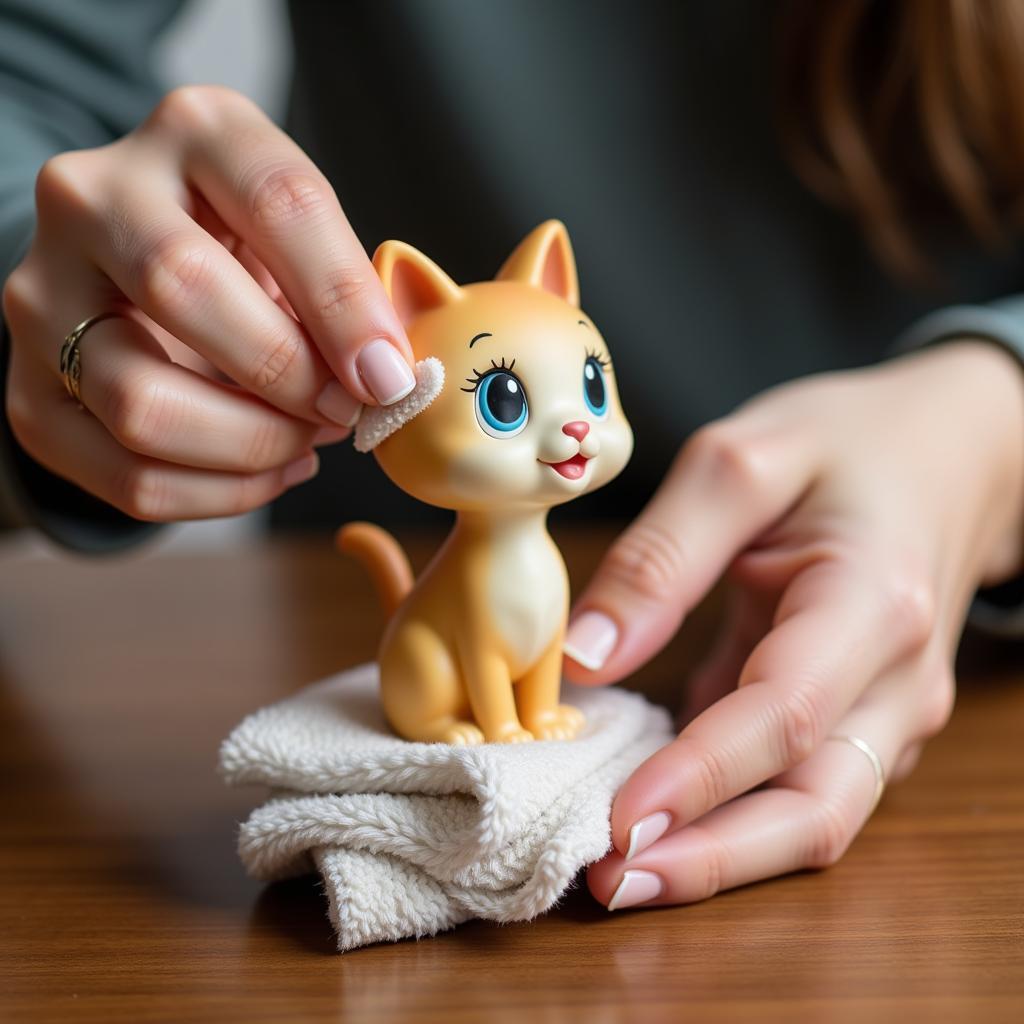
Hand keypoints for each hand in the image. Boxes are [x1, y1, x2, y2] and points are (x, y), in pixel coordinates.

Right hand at [1, 86, 415, 520]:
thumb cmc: (247, 257)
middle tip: (345, 411)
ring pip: (141, 400)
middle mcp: (94, 197)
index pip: (278, 201)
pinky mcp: (29, 390)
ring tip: (305, 441)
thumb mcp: (303, 243)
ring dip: (252, 445)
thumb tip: (386, 380)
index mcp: (193, 133)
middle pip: (184, 287)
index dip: (344, 301)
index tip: (389, 376)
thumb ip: (346, 293)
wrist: (135, 276)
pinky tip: (270, 470)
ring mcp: (43, 295)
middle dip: (289, 374)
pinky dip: (220, 493)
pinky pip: (127, 475)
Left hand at [563, 341, 1023, 909]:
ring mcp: (888, 710)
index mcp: (873, 600)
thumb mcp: (738, 462)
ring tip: (623, 874)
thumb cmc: (842, 444)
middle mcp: (896, 678)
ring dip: (722, 857)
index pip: (785, 715)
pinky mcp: (863, 720)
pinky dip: (734, 816)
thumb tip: (584, 658)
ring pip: (816, 818)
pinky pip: (802, 787)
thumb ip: (660, 557)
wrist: (945, 452)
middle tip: (608, 885)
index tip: (613, 821)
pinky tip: (662, 817)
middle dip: (712, 860)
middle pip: (816, 807)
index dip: (699, 777)